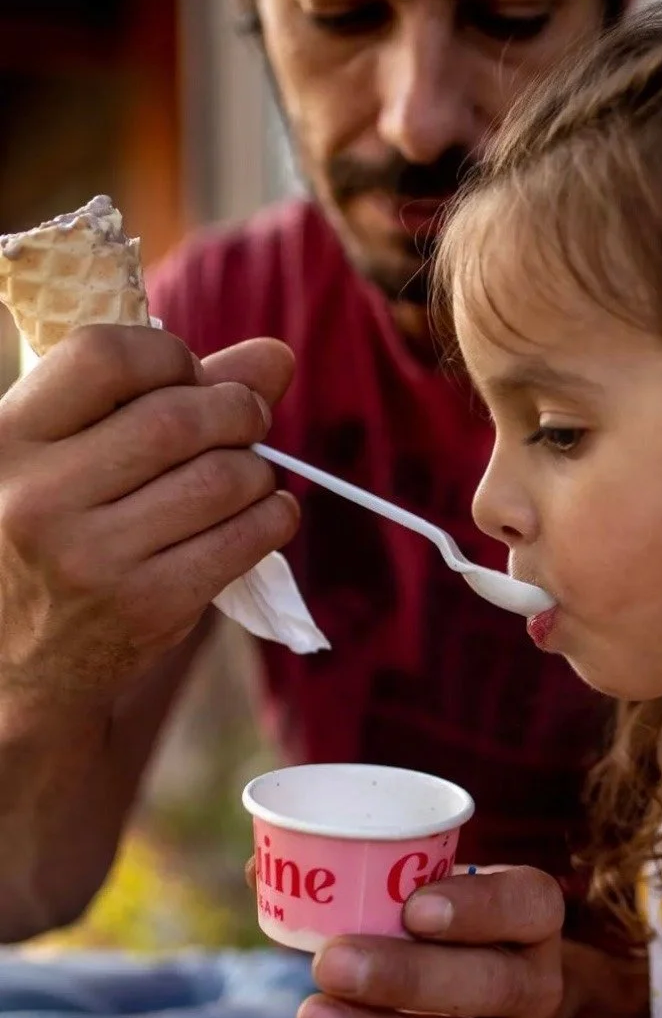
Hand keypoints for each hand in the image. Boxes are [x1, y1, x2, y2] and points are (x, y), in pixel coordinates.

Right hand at [0, 326, 298, 701]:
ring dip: (258, 468)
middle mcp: (38, 498)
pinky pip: (246, 539)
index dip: (170, 355)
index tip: (189, 376)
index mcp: (4, 441)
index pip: (106, 357)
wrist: (18, 662)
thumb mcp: (66, 455)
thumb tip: (277, 356)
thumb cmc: (53, 532)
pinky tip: (264, 512)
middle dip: (237, 409)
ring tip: (249, 474)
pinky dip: (274, 515)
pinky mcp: (148, 607)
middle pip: (179, 418)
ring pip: (224, 478)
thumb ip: (164, 394)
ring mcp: (93, 559)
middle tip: (248, 420)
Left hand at [284, 866, 564, 1017]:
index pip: (526, 903)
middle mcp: (536, 980)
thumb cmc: (443, 919)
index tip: (413, 907)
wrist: (494, 995)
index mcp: (533, 912)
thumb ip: (359, 872)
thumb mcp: (428, 882)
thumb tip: (260, 865)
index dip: (477, 906)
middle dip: (406, 977)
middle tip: (330, 963)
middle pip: (489, 983)